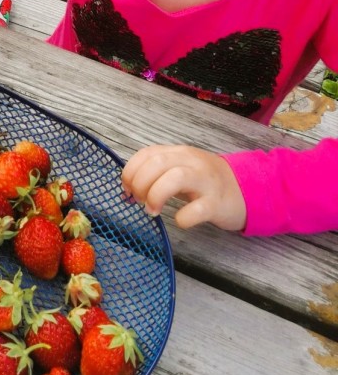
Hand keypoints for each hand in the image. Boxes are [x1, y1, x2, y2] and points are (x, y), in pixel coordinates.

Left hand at [121, 145, 246, 230]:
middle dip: (139, 183)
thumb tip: (127, 190)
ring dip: (156, 195)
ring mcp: (206, 181)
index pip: (146, 153)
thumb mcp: (179, 169)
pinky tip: (180, 220)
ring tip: (152, 210)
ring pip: (175, 178)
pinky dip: (183, 218)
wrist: (247, 191)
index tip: (128, 191)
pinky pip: (197, 209)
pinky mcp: (217, 203)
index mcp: (178, 153)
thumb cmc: (205, 183)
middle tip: (140, 201)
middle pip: (156, 163)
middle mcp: (192, 162)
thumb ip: (154, 174)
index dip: (129, 173)